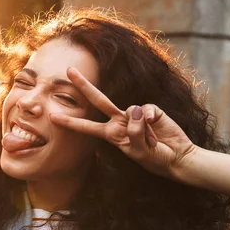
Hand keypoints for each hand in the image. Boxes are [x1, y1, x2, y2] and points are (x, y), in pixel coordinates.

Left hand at [49, 67, 197, 178]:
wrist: (177, 157)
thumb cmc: (155, 158)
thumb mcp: (140, 152)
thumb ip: (135, 133)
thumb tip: (135, 110)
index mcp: (111, 134)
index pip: (86, 127)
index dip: (70, 121)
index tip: (52, 116)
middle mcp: (120, 121)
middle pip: (98, 100)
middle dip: (83, 85)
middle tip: (68, 70)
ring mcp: (135, 114)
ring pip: (131, 110)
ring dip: (143, 129)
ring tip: (152, 141)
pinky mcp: (150, 110)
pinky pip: (147, 110)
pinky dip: (153, 120)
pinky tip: (158, 127)